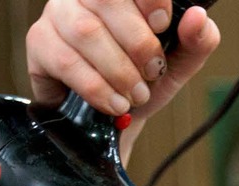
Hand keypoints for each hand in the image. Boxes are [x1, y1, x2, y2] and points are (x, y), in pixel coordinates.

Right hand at [26, 0, 219, 118]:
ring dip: (119, 70)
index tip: (163, 26)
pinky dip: (97, 87)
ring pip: (86, 32)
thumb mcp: (178, 63)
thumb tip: (198, 18)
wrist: (113, 120)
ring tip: (135, 94)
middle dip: (138, 44)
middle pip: (107, 1)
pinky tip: (114, 103)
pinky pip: (67, 62)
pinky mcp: (40, 44)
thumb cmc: (143, 82)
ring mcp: (58, 15)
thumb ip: (196, 41)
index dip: (150, 0)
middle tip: (152, 73)